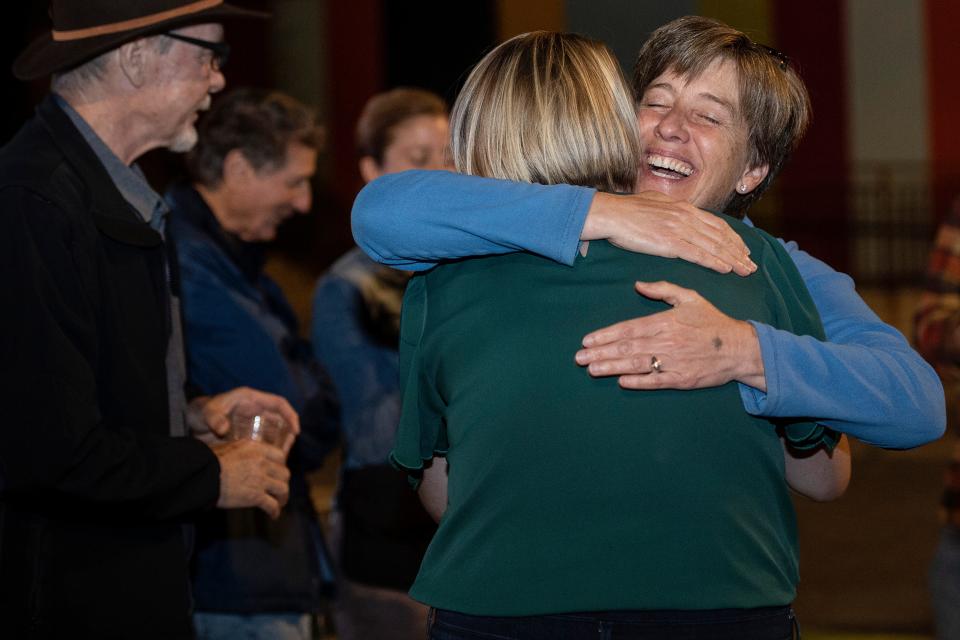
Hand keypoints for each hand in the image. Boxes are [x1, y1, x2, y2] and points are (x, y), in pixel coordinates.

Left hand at [188, 387, 299, 455]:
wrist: (193, 421)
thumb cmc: (201, 411)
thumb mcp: (207, 412)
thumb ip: (214, 419)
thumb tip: (223, 429)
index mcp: (251, 399)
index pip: (279, 404)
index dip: (290, 415)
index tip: (295, 430)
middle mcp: (256, 410)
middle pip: (281, 420)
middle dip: (288, 434)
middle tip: (287, 451)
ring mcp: (254, 423)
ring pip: (275, 433)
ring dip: (280, 445)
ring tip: (280, 460)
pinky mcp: (249, 435)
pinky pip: (264, 443)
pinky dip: (268, 452)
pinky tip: (267, 464)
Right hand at [212, 439, 290, 518]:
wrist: (202, 475)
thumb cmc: (209, 460)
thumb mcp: (229, 447)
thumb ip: (242, 450)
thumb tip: (242, 454)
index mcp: (257, 449)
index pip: (280, 456)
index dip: (280, 465)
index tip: (277, 472)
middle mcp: (262, 463)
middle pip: (284, 473)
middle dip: (282, 482)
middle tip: (278, 488)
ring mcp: (261, 480)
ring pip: (283, 489)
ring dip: (282, 497)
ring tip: (279, 502)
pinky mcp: (256, 496)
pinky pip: (272, 505)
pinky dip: (274, 512)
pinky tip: (273, 515)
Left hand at [574, 280, 765, 389]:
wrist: (740, 348)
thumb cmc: (712, 321)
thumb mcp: (690, 297)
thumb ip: (663, 289)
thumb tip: (638, 284)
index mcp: (666, 321)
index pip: (629, 328)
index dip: (606, 334)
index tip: (587, 340)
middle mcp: (667, 341)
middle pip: (627, 347)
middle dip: (601, 353)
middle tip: (579, 358)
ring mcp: (674, 362)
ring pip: (637, 364)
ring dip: (612, 367)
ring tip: (592, 369)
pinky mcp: (682, 379)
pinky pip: (656, 381)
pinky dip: (638, 382)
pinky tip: (621, 382)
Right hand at [581, 191, 755, 275]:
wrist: (612, 214)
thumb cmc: (628, 209)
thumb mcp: (655, 201)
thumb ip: (671, 207)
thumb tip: (678, 209)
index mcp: (684, 208)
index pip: (717, 225)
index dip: (733, 238)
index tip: (743, 249)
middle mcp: (686, 217)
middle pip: (720, 236)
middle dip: (738, 252)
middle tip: (751, 265)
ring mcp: (679, 229)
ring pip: (713, 246)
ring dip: (732, 259)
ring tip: (744, 270)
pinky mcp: (669, 243)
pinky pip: (698, 254)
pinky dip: (714, 262)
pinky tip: (725, 269)